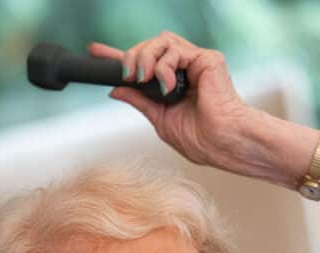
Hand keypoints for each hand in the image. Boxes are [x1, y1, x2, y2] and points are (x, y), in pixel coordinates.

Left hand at [88, 32, 253, 170]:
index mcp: (175, 84)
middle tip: (127, 76)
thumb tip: (117, 90)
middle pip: (150, 46)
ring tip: (144, 79)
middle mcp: (186, 69)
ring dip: (145, 58)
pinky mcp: (207, 59)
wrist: (222, 144)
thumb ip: (140, 101)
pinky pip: (175, 50)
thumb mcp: (160, 119)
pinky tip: (168, 86)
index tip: (97, 52)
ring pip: (161, 41)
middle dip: (132, 57)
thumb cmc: (202, 139)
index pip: (145, 62)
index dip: (120, 56)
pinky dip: (164, 67)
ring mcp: (197, 63)